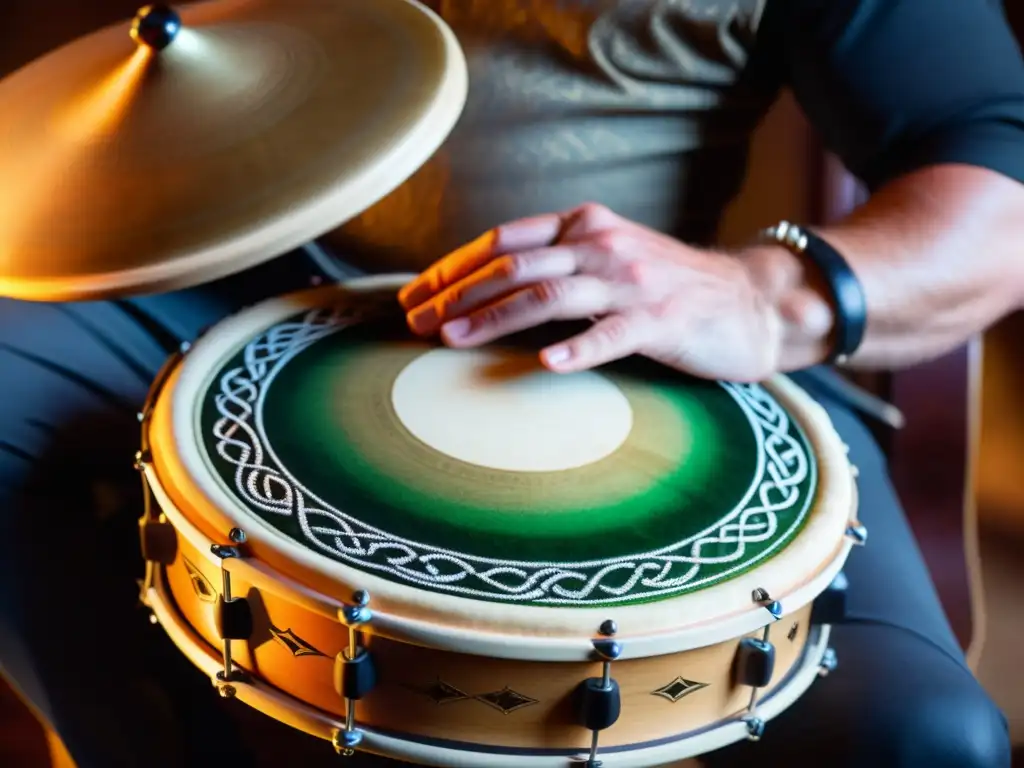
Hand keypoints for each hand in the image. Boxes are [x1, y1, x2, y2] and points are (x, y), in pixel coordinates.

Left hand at [397, 203, 786, 381]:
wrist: (749, 301)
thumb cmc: (667, 288)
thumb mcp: (608, 259)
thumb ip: (557, 263)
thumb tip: (486, 291)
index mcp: (584, 225)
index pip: (503, 240)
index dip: (453, 267)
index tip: (414, 296)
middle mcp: (602, 244)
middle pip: (514, 265)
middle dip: (457, 295)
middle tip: (416, 324)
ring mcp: (631, 282)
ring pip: (550, 293)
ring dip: (495, 317)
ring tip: (453, 339)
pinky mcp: (661, 320)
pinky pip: (612, 334)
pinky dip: (578, 348)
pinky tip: (547, 363)